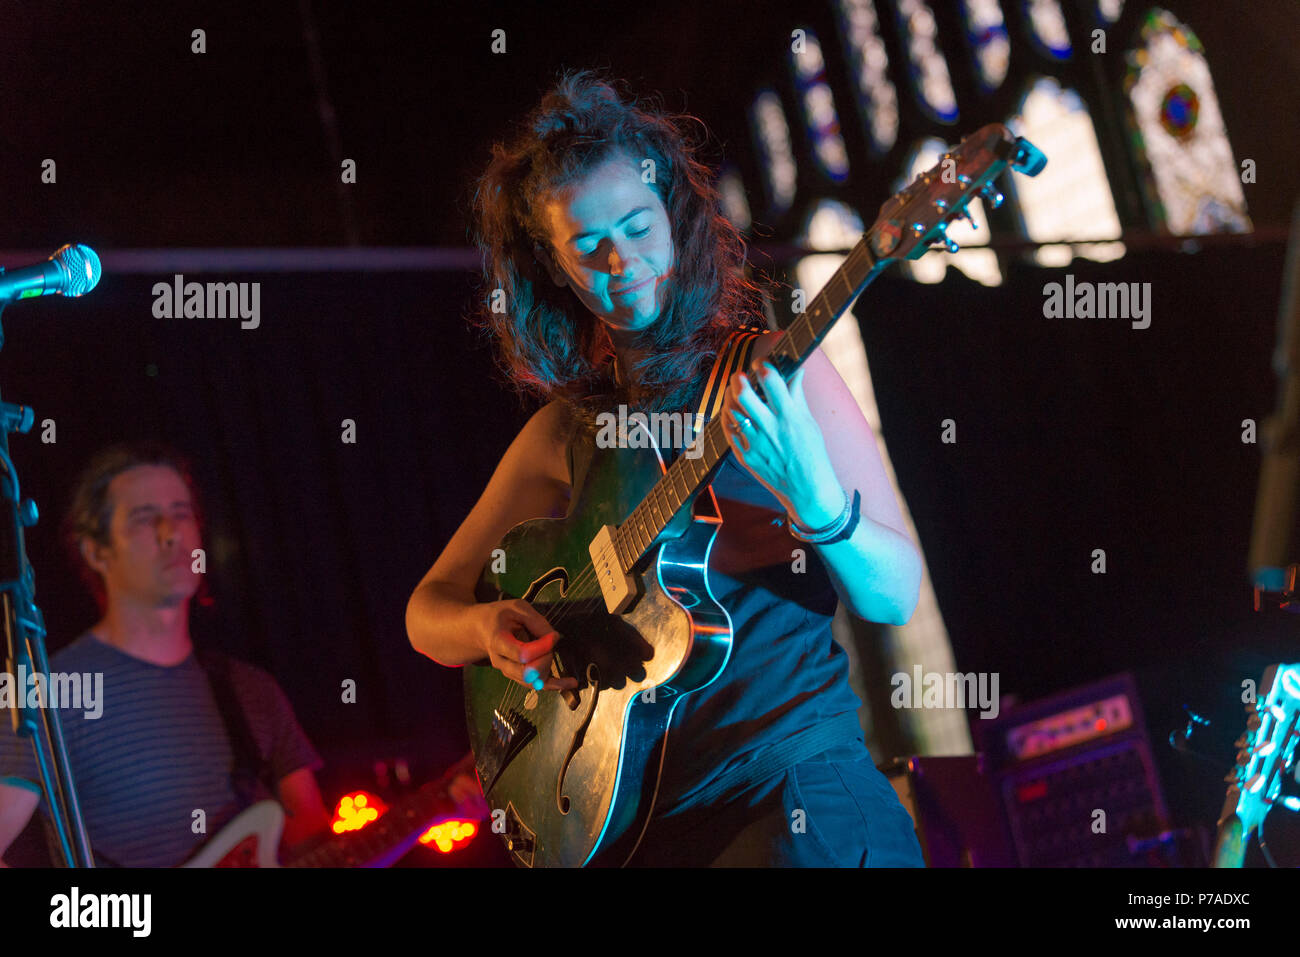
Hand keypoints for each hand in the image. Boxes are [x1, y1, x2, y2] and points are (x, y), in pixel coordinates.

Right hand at [477, 600, 579, 691]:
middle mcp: (501, 662)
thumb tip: (554, 638)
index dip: (542, 647)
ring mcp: (508, 672)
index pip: (522, 655)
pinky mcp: (518, 676)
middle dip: (546, 658)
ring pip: (534, 681)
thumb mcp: (517, 608)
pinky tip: (570, 683)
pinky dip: (555, 685)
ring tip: (549, 648)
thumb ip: (536, 621)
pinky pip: (537, 686)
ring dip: (549, 666)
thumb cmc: (500, 616)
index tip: (553, 635)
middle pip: (529, 673)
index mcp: (498, 642)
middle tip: (550, 640)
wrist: (481, 628)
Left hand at [721, 360, 843, 527]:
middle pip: (744, 395)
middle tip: (738, 375)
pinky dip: (729, 418)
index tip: (759, 363)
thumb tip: (797, 372)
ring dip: (730, 397)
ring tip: (733, 392)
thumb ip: (797, 397)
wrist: (807, 490)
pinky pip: (730, 431)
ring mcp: (756, 444)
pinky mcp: (746, 456)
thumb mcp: (809, 423)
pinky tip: (731, 412)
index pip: (772, 382)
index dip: (762, 366)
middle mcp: (771, 429)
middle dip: (738, 380)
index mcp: (790, 417)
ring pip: (732, 412)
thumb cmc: (812, 454)